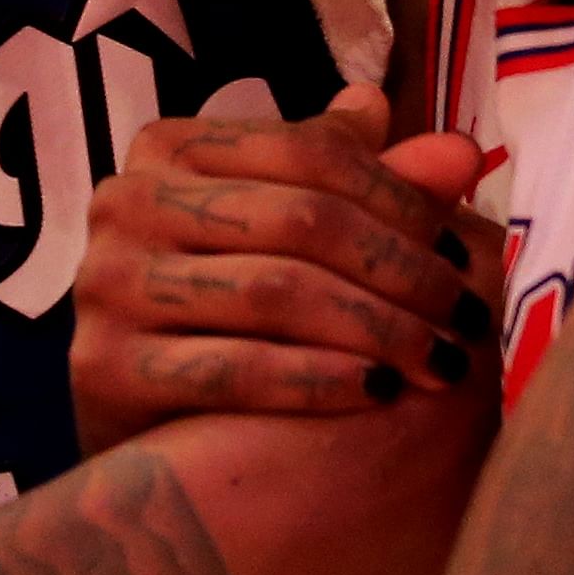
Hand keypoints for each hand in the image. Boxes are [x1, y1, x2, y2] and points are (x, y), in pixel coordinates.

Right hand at [70, 83, 502, 454]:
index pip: (311, 151)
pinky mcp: (104, 364)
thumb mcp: (290, 232)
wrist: (136, 426)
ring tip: (441, 361)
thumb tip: (460, 153)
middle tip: (469, 317)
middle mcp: (127, 200)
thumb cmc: (226, 310)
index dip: (402, 200)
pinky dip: (320, 380)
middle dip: (402, 270)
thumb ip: (369, 188)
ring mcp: (108, 281)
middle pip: (301, 220)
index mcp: (171, 147)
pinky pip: (237, 369)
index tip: (464, 255)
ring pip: (277, 291)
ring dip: (379, 329)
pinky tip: (379, 392)